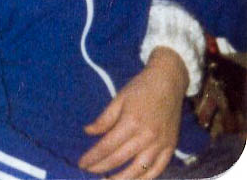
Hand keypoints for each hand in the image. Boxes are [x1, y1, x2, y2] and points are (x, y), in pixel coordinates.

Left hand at [79, 47, 188, 178]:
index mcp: (131, 122)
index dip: (93, 157)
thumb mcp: (118, 99)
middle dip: (101, 168)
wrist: (169, 81)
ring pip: (139, 170)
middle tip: (88, 173)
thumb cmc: (140, 88)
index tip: (81, 163)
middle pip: (120, 159)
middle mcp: (147, 136)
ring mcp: (161, 144)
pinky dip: (145, 178)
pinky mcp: (171, 147)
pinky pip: (158, 169)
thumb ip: (104, 119)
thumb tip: (88, 132)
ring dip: (122, 179)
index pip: (107, 146)